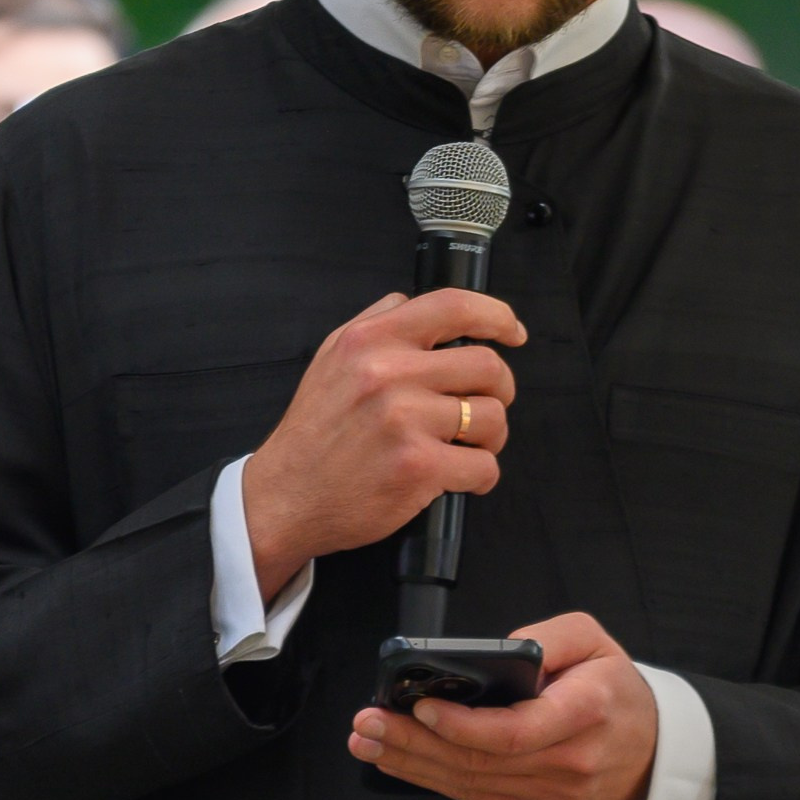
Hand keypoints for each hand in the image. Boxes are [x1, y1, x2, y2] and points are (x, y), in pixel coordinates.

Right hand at [242, 286, 526, 604]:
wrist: (286, 497)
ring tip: (468, 447)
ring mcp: (404, 420)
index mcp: (371, 340)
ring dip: (492, 437)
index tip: (513, 332)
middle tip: (484, 409)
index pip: (453, 306)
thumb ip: (373, 322)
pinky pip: (484, 466)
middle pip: (487, 366)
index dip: (497, 315)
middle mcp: (388, 373)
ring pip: (493, 417)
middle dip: (500, 391)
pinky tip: (461, 478)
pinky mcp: (418, 467)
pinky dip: (481, 476)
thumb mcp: (330, 358)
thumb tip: (411, 302)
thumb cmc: (314, 432)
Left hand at [348, 612, 658, 799]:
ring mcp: (552, 797)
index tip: (420, 705)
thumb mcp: (595, 642)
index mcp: (586, 714)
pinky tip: (403, 761)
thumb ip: (548, 637)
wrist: (653, 754)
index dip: (462, 724)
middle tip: (367, 724)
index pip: (515, 732)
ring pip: (470, 785)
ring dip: (412, 764)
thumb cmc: (616, 692)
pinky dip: (435, 779)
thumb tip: (493, 652)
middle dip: (414, 742)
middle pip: (478, 762)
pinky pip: (478, 798)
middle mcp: (568, 763)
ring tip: (369, 742)